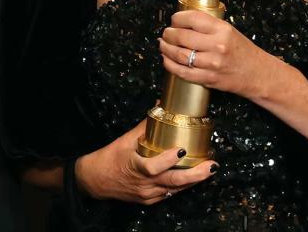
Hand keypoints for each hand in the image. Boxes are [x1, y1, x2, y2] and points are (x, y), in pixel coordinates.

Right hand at [74, 119, 215, 203]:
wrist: (96, 180)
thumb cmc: (110, 158)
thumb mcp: (125, 139)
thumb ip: (145, 125)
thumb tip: (160, 106)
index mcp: (135, 167)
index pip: (154, 167)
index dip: (169, 160)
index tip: (182, 149)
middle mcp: (144, 184)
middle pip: (173, 183)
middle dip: (195, 175)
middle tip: (212, 165)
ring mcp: (148, 194)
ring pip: (175, 190)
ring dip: (193, 181)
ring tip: (210, 169)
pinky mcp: (149, 200)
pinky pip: (170, 194)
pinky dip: (182, 186)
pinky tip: (194, 179)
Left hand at [159, 9, 280, 99]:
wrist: (258, 74)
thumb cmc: (242, 51)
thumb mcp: (229, 31)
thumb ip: (208, 26)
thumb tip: (182, 21)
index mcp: (222, 30)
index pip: (192, 18)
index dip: (177, 18)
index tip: (173, 20)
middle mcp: (217, 45)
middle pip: (181, 36)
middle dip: (168, 34)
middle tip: (166, 33)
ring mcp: (212, 64)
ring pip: (179, 55)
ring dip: (166, 49)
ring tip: (163, 45)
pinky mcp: (209, 79)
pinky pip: (183, 72)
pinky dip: (170, 65)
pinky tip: (167, 59)